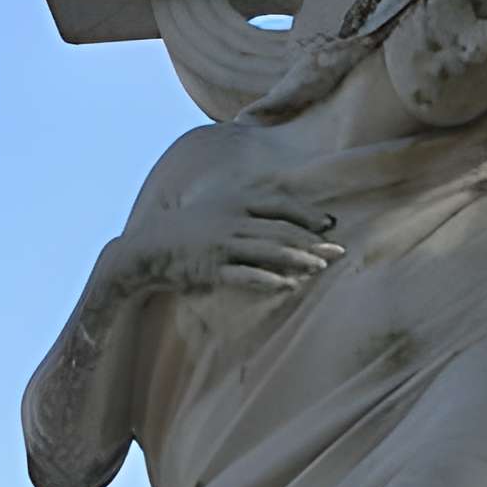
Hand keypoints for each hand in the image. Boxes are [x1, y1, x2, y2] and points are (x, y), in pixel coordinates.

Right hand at [95, 182, 341, 310]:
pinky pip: (245, 274)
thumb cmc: (187, 232)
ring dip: (298, 259)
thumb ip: (245, 213)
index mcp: (234, 200)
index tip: (329, 225)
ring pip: (268, 250)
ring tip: (321, 268)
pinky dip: (268, 280)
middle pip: (280, 229)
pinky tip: (287, 285)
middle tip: (339, 251)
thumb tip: (277, 223)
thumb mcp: (216, 211)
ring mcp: (222, 243)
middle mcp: (231, 218)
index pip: (279, 205)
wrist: (148, 249)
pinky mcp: (211, 268)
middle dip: (312, 241)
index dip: (306, 215)